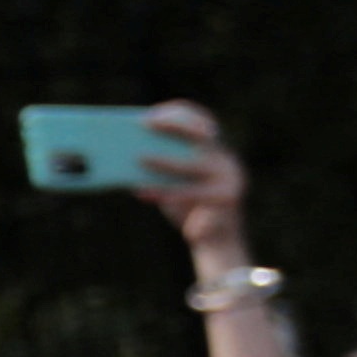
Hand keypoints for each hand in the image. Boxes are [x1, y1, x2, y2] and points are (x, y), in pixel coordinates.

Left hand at [137, 102, 250, 262]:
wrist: (214, 244)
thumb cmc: (188, 208)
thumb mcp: (175, 181)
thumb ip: (163, 164)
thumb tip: (125, 149)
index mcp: (216, 152)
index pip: (201, 120)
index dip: (177, 113)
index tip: (149, 115)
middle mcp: (227, 162)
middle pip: (202, 135)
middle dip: (174, 126)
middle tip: (144, 126)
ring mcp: (230, 181)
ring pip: (194, 165)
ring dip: (165, 160)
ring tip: (138, 159)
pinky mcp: (226, 202)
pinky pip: (189, 194)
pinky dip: (163, 192)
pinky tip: (141, 192)